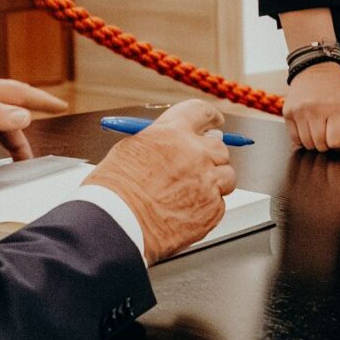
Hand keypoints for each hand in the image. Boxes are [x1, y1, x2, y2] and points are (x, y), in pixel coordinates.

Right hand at [83, 101, 235, 262]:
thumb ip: (161, 141)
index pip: (202, 113)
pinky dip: (207, 207)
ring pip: (226, 176)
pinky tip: (185, 212)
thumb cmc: (113, 190)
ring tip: (188, 194)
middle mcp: (195, 153)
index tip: (214, 122)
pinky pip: (219, 203)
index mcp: (173, 132)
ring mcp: (207, 182)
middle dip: (211, 154)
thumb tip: (178, 141)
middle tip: (200, 164)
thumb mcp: (131, 149)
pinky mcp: (212, 210)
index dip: (210, 118)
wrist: (114, 226)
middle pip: (219, 146)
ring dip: (214, 181)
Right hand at [284, 60, 339, 151]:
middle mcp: (314, 109)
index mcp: (334, 107)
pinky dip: (302, 138)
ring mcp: (298, 111)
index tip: (339, 136)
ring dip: (314, 142)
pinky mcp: (287, 113)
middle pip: (320, 145)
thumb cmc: (335, 87)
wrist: (314, 67)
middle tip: (328, 131)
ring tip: (318, 128)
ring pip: (307, 144)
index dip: (339, 144)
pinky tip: (308, 126)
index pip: (336, 141)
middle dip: (327, 144)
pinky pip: (294, 138)